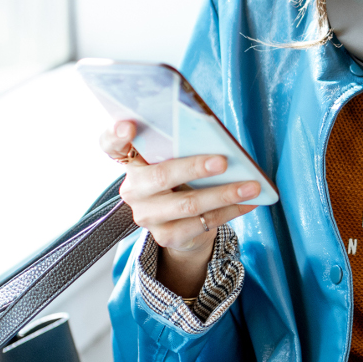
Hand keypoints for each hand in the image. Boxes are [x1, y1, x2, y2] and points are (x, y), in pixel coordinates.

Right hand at [100, 120, 259, 294]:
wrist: (181, 225)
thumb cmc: (182, 179)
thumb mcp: (177, 160)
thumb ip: (184, 147)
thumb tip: (219, 138)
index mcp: (131, 162)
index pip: (110, 144)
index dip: (115, 134)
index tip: (128, 125)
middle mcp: (133, 190)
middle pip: (161, 175)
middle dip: (194, 167)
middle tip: (224, 161)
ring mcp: (147, 216)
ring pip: (188, 204)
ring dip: (224, 194)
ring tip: (252, 186)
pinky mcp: (166, 236)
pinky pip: (203, 223)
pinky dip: (231, 211)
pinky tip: (250, 202)